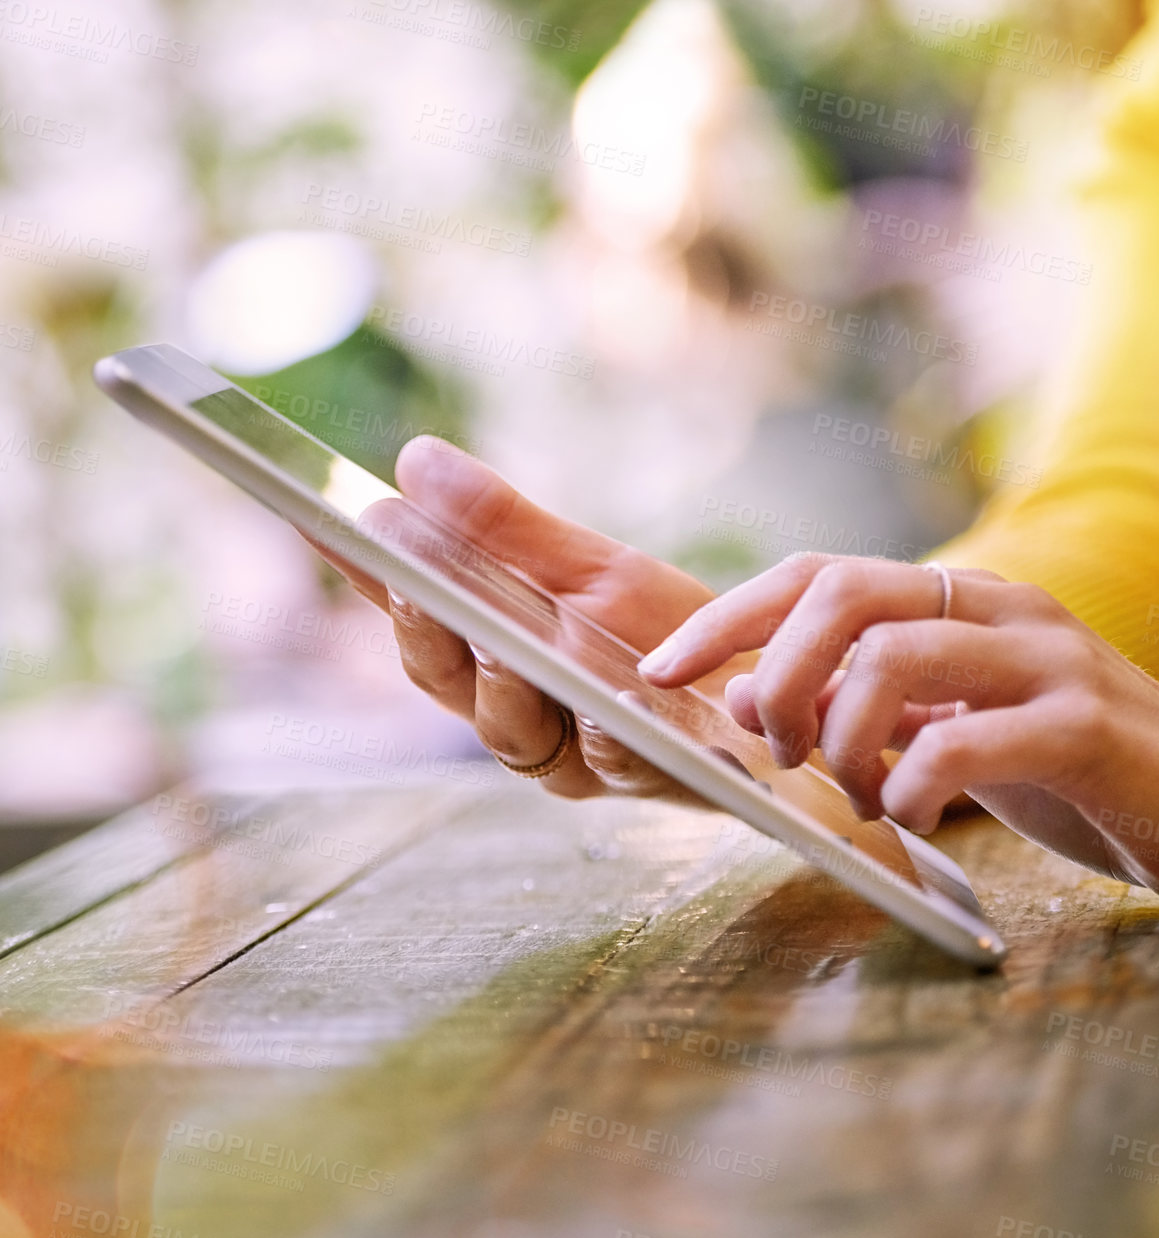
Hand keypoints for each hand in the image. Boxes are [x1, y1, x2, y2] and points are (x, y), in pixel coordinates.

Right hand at [305, 437, 727, 798]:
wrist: (759, 695)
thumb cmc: (663, 635)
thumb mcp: (588, 569)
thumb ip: (501, 528)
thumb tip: (412, 461)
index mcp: (482, 654)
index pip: (404, 605)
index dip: (359, 570)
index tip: (321, 516)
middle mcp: (508, 708)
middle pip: (439, 675)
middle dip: (422, 627)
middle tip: (408, 578)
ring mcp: (567, 752)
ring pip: (509, 728)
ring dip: (503, 682)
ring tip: (503, 641)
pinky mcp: (633, 776)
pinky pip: (609, 756)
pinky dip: (602, 727)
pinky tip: (604, 697)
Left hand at [637, 553, 1158, 907]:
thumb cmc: (1066, 767)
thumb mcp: (949, 729)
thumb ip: (861, 708)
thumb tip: (746, 701)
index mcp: (957, 601)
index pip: (819, 576)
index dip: (728, 617)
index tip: (660, 670)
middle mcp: (998, 609)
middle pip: (844, 593)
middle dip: (775, 670)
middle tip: (771, 747)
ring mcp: (1047, 659)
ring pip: (894, 654)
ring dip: (839, 735)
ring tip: (853, 795)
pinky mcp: (1087, 727)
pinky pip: (964, 741)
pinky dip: (908, 785)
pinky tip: (908, 817)